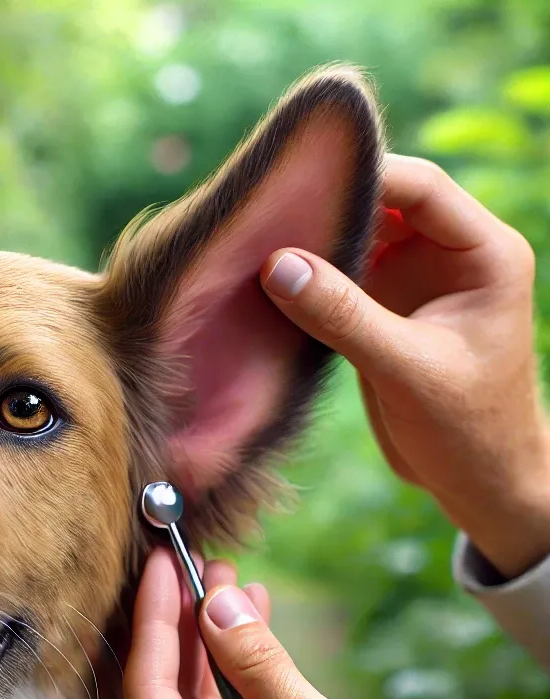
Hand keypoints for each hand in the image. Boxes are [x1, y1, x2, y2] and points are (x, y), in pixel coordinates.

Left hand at [123, 548, 456, 698]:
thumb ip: (252, 659)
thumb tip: (216, 601)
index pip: (147, 684)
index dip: (155, 616)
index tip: (161, 562)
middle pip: (166, 696)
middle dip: (187, 628)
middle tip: (201, 568)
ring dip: (215, 654)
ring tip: (234, 589)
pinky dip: (236, 692)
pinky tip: (253, 643)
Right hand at [261, 153, 549, 578]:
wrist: (477, 482)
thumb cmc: (468, 429)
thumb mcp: (406, 369)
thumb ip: (344, 315)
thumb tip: (278, 264)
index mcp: (483, 253)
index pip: (421, 188)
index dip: (365, 176)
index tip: (301, 179)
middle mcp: (449, 256)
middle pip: (384, 204)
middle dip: (330, 203)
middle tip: (266, 206)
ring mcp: (413, 282)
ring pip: (356, 238)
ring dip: (313, 240)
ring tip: (256, 239)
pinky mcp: (383, 311)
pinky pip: (339, 278)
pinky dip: (307, 278)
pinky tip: (267, 281)